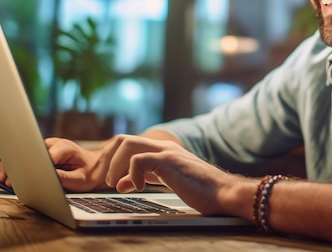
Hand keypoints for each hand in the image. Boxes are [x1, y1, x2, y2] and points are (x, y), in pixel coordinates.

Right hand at [0, 137, 101, 190]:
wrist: (96, 165)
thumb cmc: (90, 172)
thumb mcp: (80, 179)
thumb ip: (63, 178)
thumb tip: (45, 179)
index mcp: (63, 148)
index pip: (42, 156)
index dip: (31, 169)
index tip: (22, 179)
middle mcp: (53, 144)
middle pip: (29, 152)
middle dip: (17, 167)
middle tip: (7, 182)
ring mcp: (46, 146)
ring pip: (24, 153)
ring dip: (14, 166)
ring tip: (4, 180)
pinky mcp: (42, 152)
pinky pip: (27, 157)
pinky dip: (18, 167)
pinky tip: (10, 177)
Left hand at [104, 136, 246, 215]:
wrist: (223, 192)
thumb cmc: (201, 190)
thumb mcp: (165, 181)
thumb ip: (144, 178)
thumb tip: (121, 182)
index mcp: (162, 150)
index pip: (128, 144)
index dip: (113, 160)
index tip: (110, 178)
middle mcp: (163, 146)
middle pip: (122, 139)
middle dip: (109, 160)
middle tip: (108, 180)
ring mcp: (166, 151)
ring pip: (126, 143)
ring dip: (115, 165)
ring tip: (116, 183)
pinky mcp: (168, 161)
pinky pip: (138, 160)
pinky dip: (132, 175)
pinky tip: (138, 188)